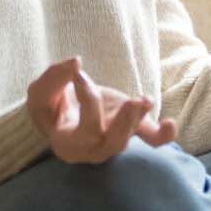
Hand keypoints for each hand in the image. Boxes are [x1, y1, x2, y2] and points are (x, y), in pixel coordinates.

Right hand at [25, 57, 178, 164]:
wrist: (63, 110)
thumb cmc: (49, 105)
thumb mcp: (40, 92)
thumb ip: (54, 77)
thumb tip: (75, 62)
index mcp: (68, 145)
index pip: (85, 130)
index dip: (87, 102)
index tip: (79, 74)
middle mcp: (94, 149)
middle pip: (113, 143)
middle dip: (124, 124)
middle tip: (132, 102)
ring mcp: (115, 140)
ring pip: (129, 136)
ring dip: (138, 118)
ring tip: (142, 99)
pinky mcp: (131, 127)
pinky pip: (150, 139)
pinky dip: (163, 135)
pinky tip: (170, 124)